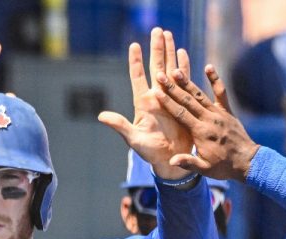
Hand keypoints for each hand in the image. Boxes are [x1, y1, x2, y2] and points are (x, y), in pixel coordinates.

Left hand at [97, 28, 191, 179]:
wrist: (171, 160)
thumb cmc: (150, 152)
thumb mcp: (133, 139)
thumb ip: (119, 126)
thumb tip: (101, 116)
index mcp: (143, 103)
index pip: (138, 77)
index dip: (136, 62)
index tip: (134, 45)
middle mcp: (156, 97)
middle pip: (155, 67)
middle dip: (156, 49)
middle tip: (157, 30)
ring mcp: (170, 98)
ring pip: (170, 69)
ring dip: (170, 52)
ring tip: (169, 34)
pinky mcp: (183, 102)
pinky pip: (184, 80)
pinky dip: (184, 66)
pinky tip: (184, 52)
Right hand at [153, 64, 259, 180]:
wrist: (247, 162)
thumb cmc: (223, 167)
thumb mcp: (204, 169)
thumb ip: (188, 162)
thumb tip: (171, 160)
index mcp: (201, 132)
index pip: (181, 114)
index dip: (168, 102)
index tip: (156, 92)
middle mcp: (209, 119)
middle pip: (187, 100)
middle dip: (172, 87)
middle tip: (161, 75)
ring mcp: (219, 113)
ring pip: (200, 95)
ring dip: (187, 82)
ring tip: (176, 70)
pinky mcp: (227, 111)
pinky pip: (221, 93)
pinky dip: (215, 80)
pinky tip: (208, 67)